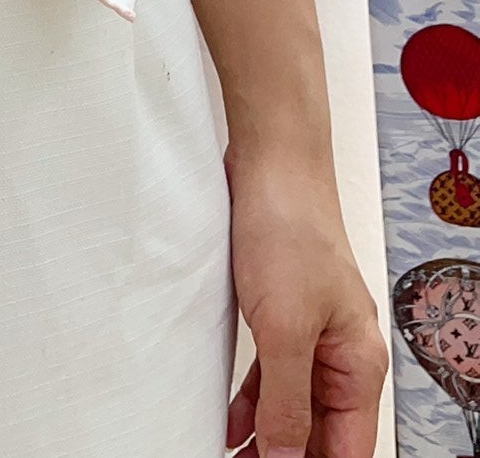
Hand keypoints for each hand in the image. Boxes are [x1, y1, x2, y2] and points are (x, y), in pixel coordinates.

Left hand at [226, 148, 387, 456]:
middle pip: (320, 430)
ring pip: (294, 404)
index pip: (346, 447)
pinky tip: (231, 420)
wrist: (271, 162)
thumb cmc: (289, 228)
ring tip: (234, 457)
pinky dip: (254, 400)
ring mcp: (311, 331)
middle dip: (285, 456)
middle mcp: (341, 352)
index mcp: (358, 363)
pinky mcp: (281, 311)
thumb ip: (285, 400)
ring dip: (266, 435)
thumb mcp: (284, 327)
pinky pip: (272, 373)